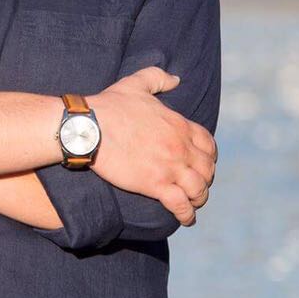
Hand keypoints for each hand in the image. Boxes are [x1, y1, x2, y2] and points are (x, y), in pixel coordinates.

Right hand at [86, 67, 215, 225]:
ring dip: (199, 198)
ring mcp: (170, 167)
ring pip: (199, 189)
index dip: (209, 156)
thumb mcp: (136, 83)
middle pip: (207, 169)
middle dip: (205, 178)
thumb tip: (176, 79)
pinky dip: (187, 214)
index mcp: (179, 125)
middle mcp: (180, 147)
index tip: (203, 162)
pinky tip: (186, 219)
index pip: (208, 144)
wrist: (89, 127)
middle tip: (197, 185)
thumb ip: (158, 78)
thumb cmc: (109, 106)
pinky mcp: (155, 185)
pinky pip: (181, 204)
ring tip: (193, 203)